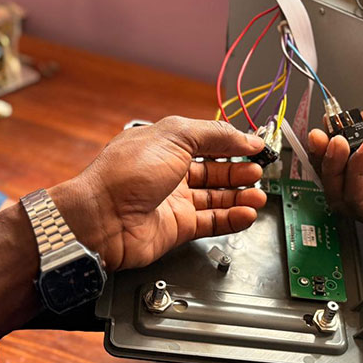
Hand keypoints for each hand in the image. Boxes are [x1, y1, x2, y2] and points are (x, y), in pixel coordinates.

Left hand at [53, 117, 266, 272]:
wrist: (102, 217)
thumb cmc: (126, 173)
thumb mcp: (174, 137)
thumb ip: (214, 135)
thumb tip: (245, 137)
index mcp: (165, 145)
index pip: (208, 142)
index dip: (233, 144)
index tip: (256, 147)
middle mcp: (170, 173)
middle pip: (215, 171)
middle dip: (239, 171)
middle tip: (259, 172)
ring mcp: (174, 202)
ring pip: (216, 198)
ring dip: (240, 196)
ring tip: (258, 195)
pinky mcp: (178, 228)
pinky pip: (212, 222)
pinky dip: (232, 218)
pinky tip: (247, 213)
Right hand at [308, 112, 362, 292]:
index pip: (352, 150)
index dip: (339, 135)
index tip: (332, 118)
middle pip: (338, 172)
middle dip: (326, 151)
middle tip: (323, 132)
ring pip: (340, 188)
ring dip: (334, 163)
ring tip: (339, 140)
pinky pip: (358, 200)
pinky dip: (355, 176)